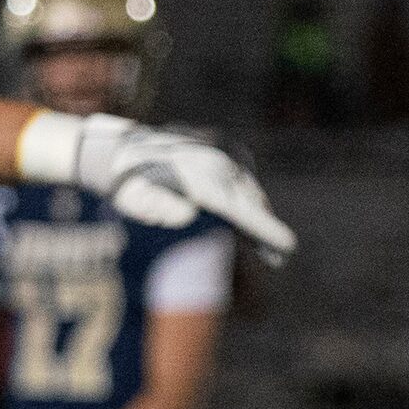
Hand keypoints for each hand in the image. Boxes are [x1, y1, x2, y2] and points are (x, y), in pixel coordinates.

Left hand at [98, 130, 296, 264]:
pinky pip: (239, 182)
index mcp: (199, 176)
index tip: (288, 246)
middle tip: (280, 259)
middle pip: (250, 201)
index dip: (264, 229)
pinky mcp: (218, 153)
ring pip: (248, 191)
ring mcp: (218, 155)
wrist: (120, 150)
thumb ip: (159, 207)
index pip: (239, 208)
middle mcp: (214, 162)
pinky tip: (248, 220)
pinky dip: (247, 201)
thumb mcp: (135, 199)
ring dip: (257, 216)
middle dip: (265, 229)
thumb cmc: (127, 183)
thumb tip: (187, 214)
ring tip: (269, 248)